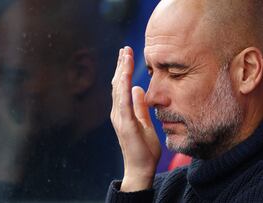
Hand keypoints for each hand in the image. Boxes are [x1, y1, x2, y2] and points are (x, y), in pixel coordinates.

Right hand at [111, 46, 160, 191]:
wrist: (140, 169)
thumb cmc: (143, 149)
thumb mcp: (144, 123)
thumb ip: (140, 107)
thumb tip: (138, 89)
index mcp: (123, 112)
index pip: (122, 87)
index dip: (124, 70)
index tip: (127, 55)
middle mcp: (118, 112)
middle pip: (118, 84)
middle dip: (121, 65)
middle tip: (125, 49)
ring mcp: (120, 118)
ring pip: (119, 89)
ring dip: (122, 71)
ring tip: (125, 54)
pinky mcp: (125, 124)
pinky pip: (124, 102)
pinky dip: (124, 87)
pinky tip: (126, 75)